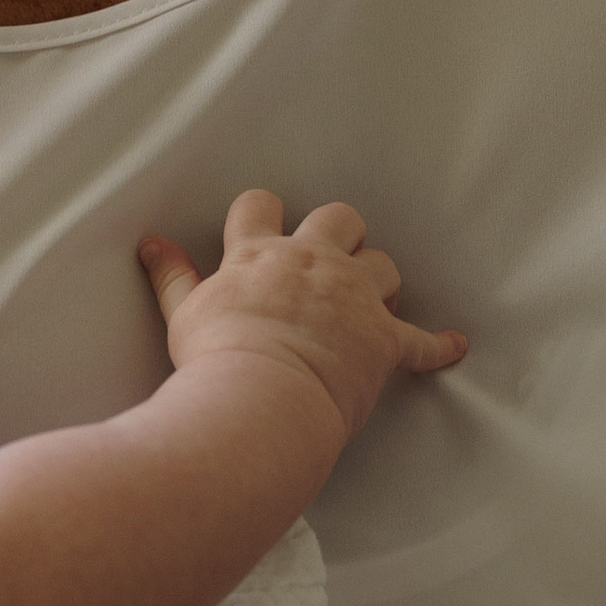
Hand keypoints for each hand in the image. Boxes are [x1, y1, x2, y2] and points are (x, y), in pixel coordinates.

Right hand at [140, 188, 464, 438]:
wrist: (259, 398)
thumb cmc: (215, 362)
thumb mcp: (184, 314)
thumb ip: (172, 276)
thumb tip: (151, 244)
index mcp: (259, 255)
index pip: (259, 206)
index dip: (263, 213)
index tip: (264, 225)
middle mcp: (311, 264)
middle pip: (339, 219)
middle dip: (340, 233)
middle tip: (332, 259)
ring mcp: (353, 300)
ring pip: (383, 265)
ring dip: (381, 279)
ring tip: (375, 299)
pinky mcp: (383, 340)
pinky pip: (421, 341)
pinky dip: (438, 346)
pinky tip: (454, 346)